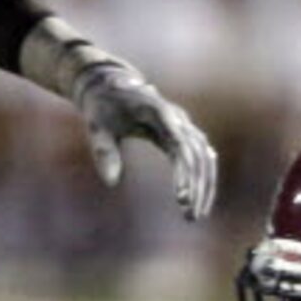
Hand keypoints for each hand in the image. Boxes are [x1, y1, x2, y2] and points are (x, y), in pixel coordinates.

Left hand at [73, 61, 219, 221]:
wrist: (109, 84)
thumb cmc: (101, 106)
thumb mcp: (96, 126)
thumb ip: (103, 150)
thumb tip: (112, 182)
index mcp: (157, 110)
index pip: (180, 143)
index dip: (184, 171)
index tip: (182, 197)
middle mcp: (176, 118)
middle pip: (197, 154)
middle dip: (196, 186)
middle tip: (189, 216)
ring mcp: (182, 125)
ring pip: (204, 157)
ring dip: (203, 186)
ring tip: (194, 216)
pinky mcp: (182, 134)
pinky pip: (200, 158)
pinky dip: (202, 179)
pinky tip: (200, 201)